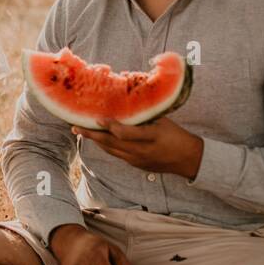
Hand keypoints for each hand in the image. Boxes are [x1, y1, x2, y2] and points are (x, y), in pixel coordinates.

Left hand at [71, 117, 203, 179]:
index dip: (111, 127)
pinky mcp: (136, 165)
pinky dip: (105, 146)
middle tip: (76, 127)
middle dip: (92, 135)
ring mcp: (137, 160)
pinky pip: (116, 154)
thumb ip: (144, 114)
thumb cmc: (176, 135)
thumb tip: (127, 99)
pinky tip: (97, 139)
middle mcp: (142, 151)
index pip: (126, 134)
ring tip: (81, 131)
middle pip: (112, 144)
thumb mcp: (164, 121)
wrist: (188, 160)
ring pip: (111, 150)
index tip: (98, 118)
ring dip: (95, 141)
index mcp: (152, 137)